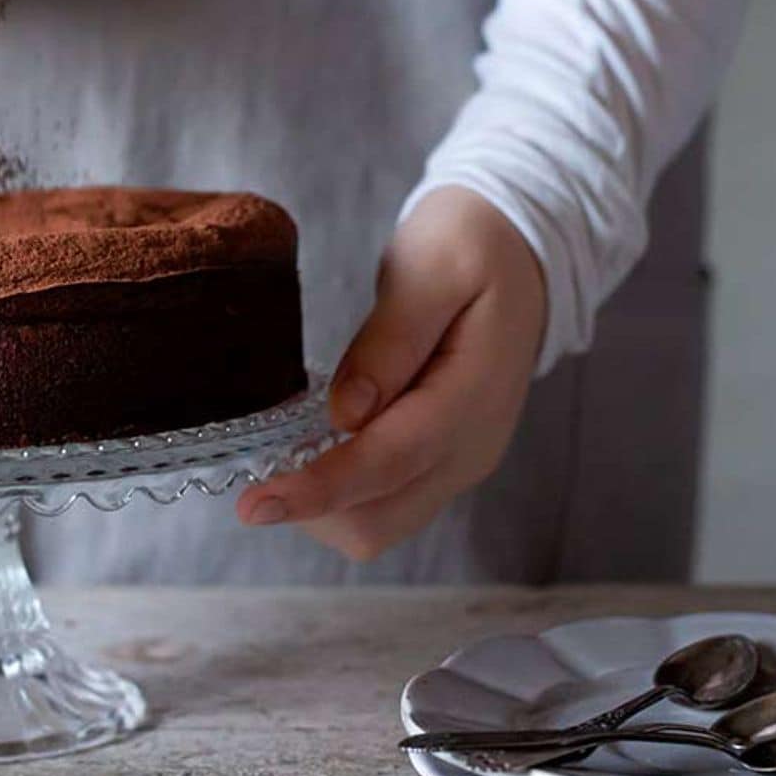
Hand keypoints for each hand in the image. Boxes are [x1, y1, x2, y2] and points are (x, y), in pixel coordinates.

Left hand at [236, 187, 546, 559]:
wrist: (521, 257)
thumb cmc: (473, 248)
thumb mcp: (432, 266)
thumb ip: (391, 339)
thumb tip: (344, 413)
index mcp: (473, 397)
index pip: (389, 462)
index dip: (319, 489)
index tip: (254, 504)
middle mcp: (470, 450)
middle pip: (378, 522)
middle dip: (312, 506)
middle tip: (262, 455)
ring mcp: (460, 464)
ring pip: (377, 526)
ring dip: (323, 505)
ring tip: (289, 443)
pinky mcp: (443, 465)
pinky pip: (384, 505)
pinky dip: (341, 493)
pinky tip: (319, 444)